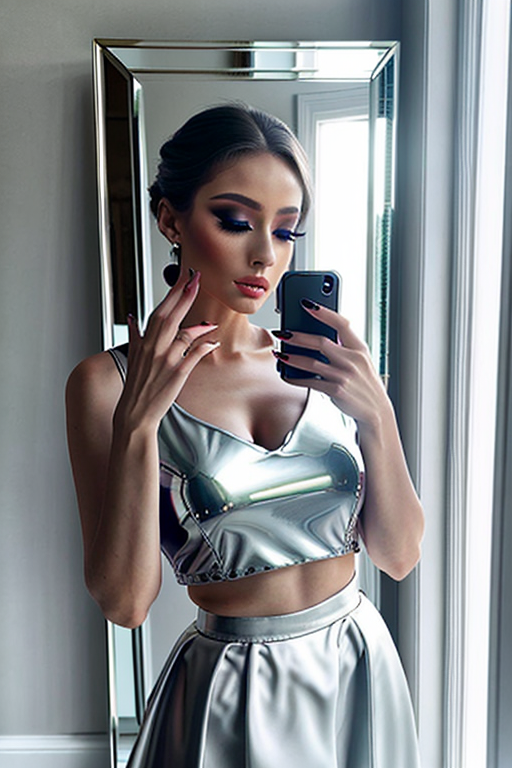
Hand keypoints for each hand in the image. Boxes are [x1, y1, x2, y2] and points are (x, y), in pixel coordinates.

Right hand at [115, 270, 218, 432]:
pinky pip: (194, 356)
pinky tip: (213, 340)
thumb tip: (133, 319)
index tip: (184, 278)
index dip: (173, 294)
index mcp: (144, 342)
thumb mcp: (133, 357)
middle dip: (184, 296)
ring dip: (198, 325)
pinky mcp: (177, 375)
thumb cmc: (136, 386)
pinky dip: (204, 347)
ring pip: (183, 335)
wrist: (134, 413)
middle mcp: (154, 348)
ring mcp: (166, 361)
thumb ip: (136, 336)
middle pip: (170, 316)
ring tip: (211, 319)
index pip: (160, 312)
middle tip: (197, 279)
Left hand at [274, 301, 389, 429]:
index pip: (342, 324)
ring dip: (291, 358)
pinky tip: (285, 374)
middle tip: (282, 333)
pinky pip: (310, 382)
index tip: (307, 304)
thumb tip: (315, 338)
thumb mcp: (361, 362)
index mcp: (360, 348)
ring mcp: (345, 376)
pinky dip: (295, 378)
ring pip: (311, 363)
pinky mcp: (337, 391)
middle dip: (298, 337)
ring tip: (278, 354)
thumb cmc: (364, 384)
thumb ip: (344, 348)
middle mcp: (353, 360)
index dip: (324, 312)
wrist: (376, 411)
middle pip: (321, 342)